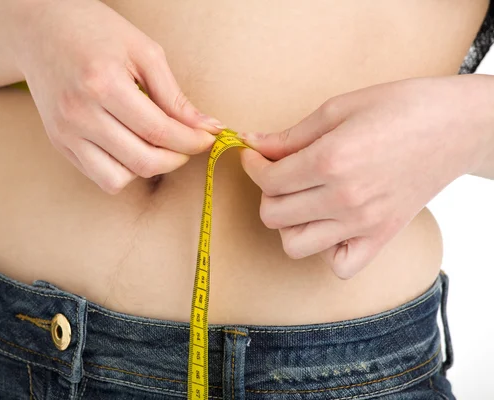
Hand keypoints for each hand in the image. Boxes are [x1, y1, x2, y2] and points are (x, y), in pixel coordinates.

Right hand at [10, 0, 223, 193]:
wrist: (39, 27)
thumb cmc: (95, 30)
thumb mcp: (143, 51)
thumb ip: (174, 95)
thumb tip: (207, 127)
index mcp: (103, 84)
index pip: (158, 131)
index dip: (191, 141)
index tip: (207, 138)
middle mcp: (78, 114)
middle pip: (142, 162)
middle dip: (176, 159)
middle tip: (188, 144)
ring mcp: (64, 132)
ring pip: (118, 179)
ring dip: (147, 169)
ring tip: (156, 145)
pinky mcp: (58, 142)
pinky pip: (98, 176)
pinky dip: (123, 169)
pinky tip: (131, 145)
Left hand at [239, 76, 492, 278]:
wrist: (458, 126)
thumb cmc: (401, 107)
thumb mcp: (339, 108)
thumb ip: (291, 134)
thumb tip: (253, 143)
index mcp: (330, 160)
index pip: (268, 179)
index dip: (253, 165)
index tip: (254, 155)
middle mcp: (344, 198)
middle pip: (274, 215)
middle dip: (266, 192)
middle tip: (279, 172)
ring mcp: (363, 223)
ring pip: (296, 245)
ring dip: (288, 224)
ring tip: (301, 201)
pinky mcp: (381, 237)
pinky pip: (340, 266)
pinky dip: (326, 252)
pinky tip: (330, 225)